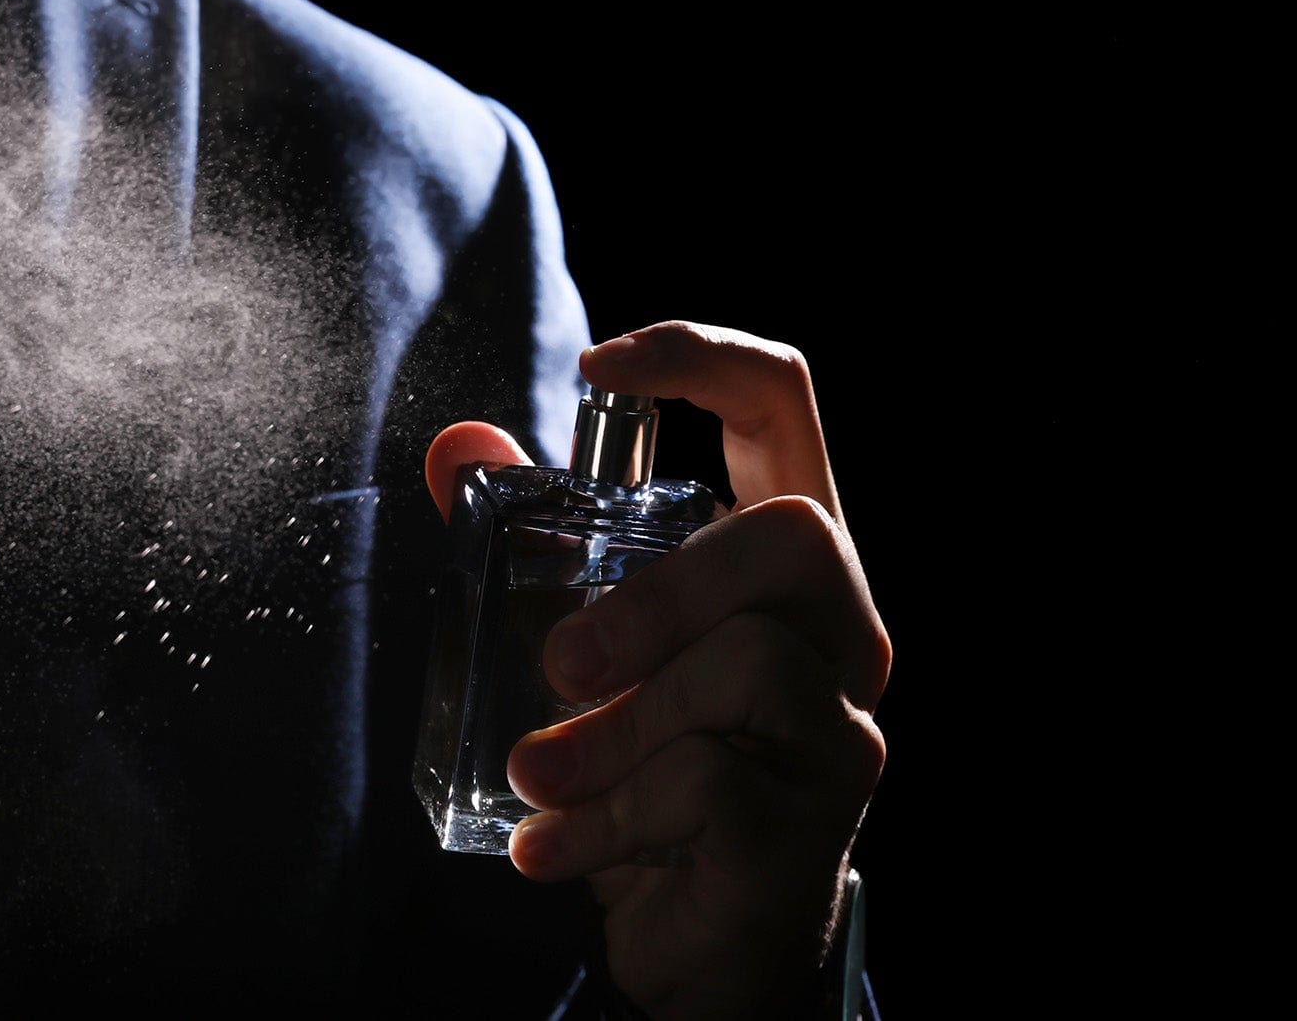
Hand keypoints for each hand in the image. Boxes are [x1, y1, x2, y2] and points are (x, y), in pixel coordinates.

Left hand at [424, 322, 888, 1020]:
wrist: (700, 938)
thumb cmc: (654, 760)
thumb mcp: (592, 640)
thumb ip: (533, 542)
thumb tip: (456, 442)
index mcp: (785, 558)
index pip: (786, 406)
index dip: (703, 357)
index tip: (596, 368)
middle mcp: (840, 628)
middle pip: (794, 534)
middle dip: (661, 587)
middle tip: (560, 662)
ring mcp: (840, 727)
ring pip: (749, 666)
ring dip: (611, 729)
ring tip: (538, 778)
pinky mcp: (813, 825)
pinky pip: (712, 786)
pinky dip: (607, 816)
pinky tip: (553, 848)